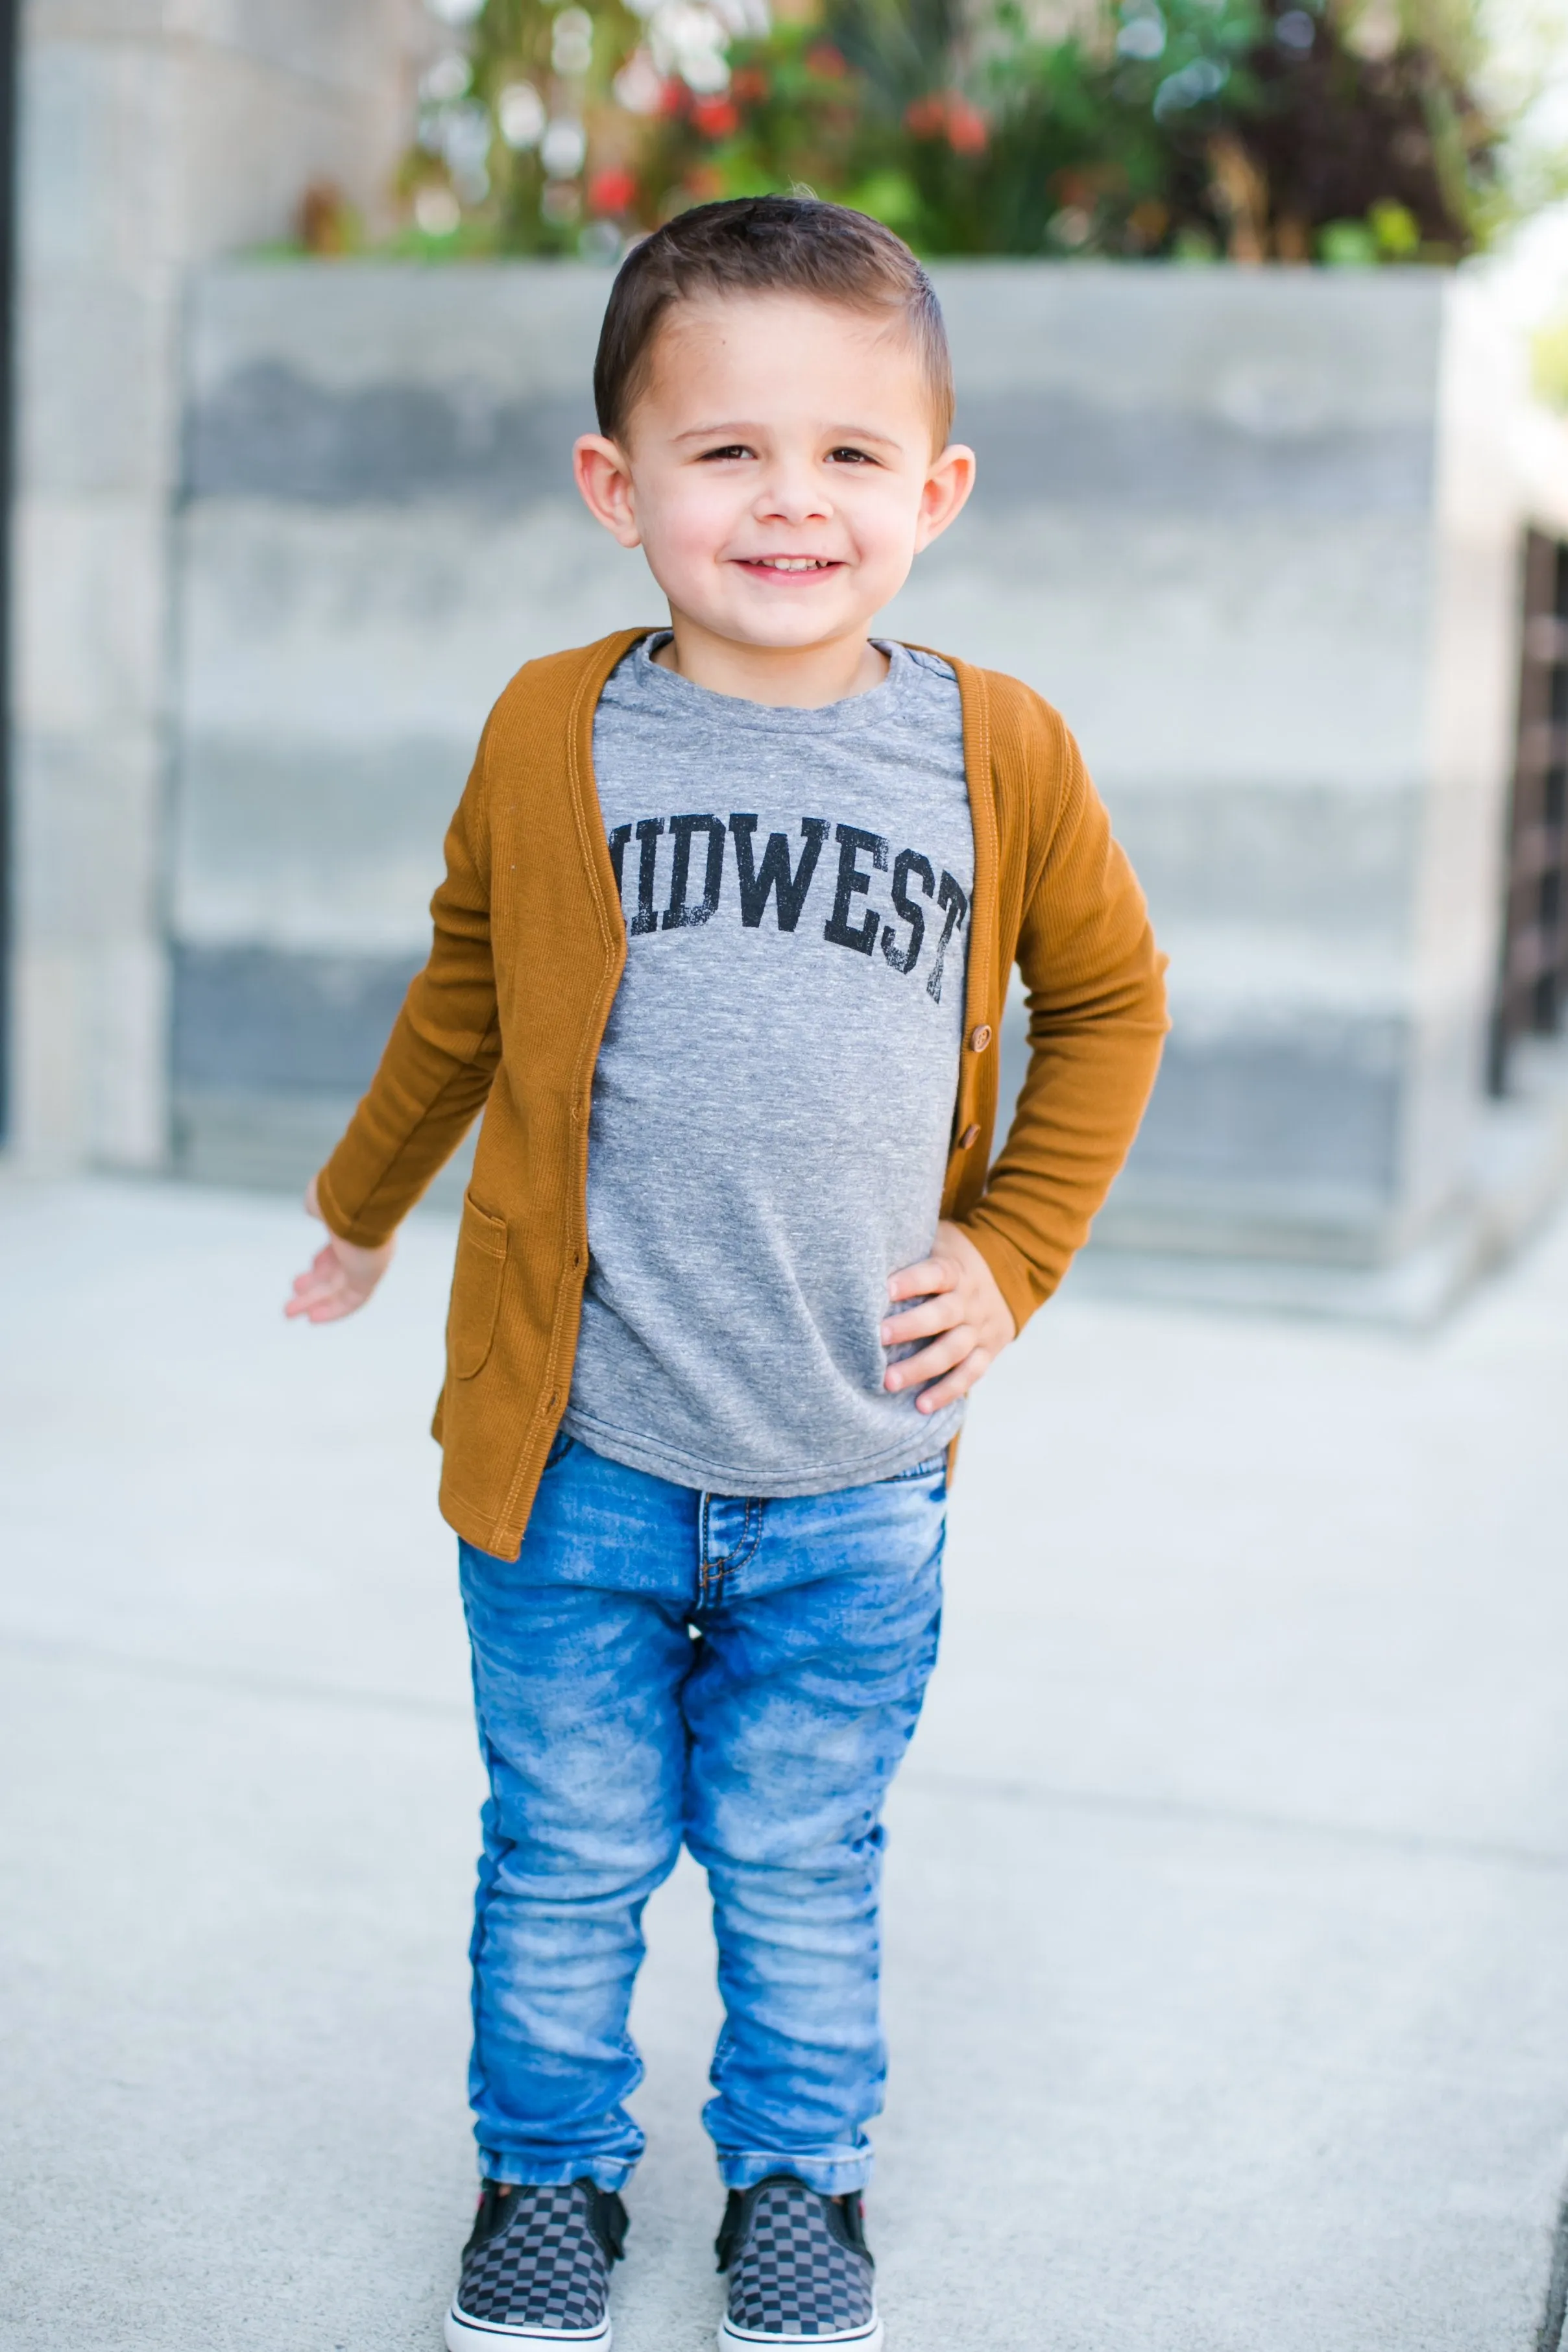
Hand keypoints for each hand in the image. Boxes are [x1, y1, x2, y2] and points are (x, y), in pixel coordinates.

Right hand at [284, 1175, 396, 1323]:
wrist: (360, 1193)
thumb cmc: (340, 1192)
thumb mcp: (322, 1199)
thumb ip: (318, 1207)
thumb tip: (313, 1209)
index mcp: (356, 1228)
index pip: (342, 1250)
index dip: (325, 1260)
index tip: (311, 1265)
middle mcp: (366, 1247)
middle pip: (340, 1271)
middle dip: (316, 1283)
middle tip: (295, 1288)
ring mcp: (369, 1262)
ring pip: (340, 1289)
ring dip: (314, 1301)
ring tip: (288, 1312)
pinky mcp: (369, 1277)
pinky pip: (352, 1301)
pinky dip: (333, 1311)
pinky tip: (313, 1318)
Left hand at [881, 1220, 1016, 1413]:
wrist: (1009, 1273)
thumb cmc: (953, 1258)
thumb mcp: (939, 1241)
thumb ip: (912, 1248)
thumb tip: (864, 1247)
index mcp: (957, 1270)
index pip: (936, 1274)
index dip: (912, 1281)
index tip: (884, 1289)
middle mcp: (970, 1301)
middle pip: (943, 1315)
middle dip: (911, 1327)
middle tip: (879, 1338)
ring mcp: (979, 1329)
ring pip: (953, 1350)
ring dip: (922, 1367)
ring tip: (889, 1381)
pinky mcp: (987, 1351)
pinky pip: (970, 1374)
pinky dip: (947, 1391)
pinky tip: (922, 1406)